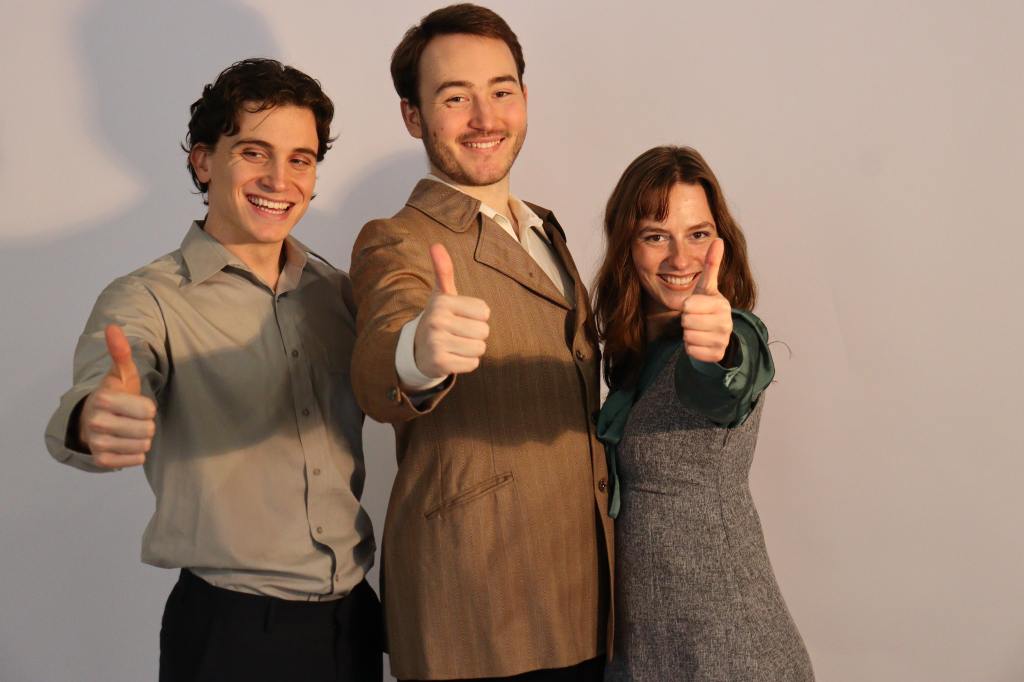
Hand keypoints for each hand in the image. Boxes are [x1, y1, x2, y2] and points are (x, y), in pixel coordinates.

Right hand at [77, 324, 156, 468]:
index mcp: (103, 399)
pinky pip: (136, 460)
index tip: (135, 404)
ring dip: (142, 439)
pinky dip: (135, 453)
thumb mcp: (121, 374)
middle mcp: (96, 422)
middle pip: (148, 430)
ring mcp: (97, 443)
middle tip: (132, 418)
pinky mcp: (102, 460)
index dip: (147, 407)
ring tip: (129, 429)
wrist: (92, 420)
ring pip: (143, 445)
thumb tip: (113, 327)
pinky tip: (125, 443)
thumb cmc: (115, 395)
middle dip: (146, 424)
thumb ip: (121, 352)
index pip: (148, 410)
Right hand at [413, 244, 490, 377]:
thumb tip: (436, 245)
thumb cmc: (439, 318)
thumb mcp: (441, 295)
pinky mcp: (440, 363)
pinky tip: (452, 357)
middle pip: (484, 331)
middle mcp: (437, 320)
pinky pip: (472, 364)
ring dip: (471, 349)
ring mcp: (437, 343)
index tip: (460, 317)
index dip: (477, 316)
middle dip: (475, 334)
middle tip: (457, 333)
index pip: (484, 311)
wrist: (416, 349)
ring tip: (455, 344)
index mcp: (442, 302)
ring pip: (479, 348)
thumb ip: (443, 271)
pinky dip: (466, 363)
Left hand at [682, 238, 732, 362]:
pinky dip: (692, 348)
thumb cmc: (707, 307)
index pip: (688, 306)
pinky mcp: (717, 355)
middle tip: (696, 319)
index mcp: (721, 304)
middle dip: (686, 321)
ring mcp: (722, 340)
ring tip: (698, 329)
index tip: (696, 306)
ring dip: (688, 334)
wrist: (717, 334)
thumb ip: (711, 264)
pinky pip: (691, 351)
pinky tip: (700, 341)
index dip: (687, 307)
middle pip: (687, 322)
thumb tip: (719, 239)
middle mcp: (726, 322)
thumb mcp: (707, 287)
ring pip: (688, 337)